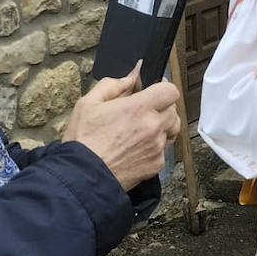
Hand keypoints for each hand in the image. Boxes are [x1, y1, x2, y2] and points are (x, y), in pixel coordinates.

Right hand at [63, 62, 182, 189]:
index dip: (163, 89)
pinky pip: (164, 149)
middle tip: (143, 112)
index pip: (170, 91)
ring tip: (142, 130)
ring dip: (162, 126)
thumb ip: (111, 85)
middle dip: (161, 108)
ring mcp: (157, 147)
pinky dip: (156, 146)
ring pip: (172, 129)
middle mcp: (153, 126)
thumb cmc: (83, 141)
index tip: (154, 92)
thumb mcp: (88, 103)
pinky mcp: (156, 164)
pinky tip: (137, 147)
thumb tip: (130, 79)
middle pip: (173, 110)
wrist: (83, 176)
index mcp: (138, 108)